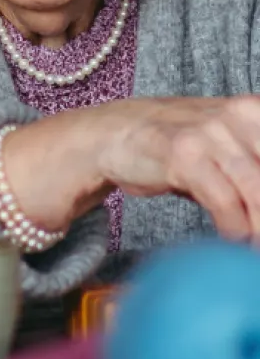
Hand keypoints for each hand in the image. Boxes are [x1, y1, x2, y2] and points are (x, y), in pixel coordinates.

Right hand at [3, 97, 259, 242]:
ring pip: (258, 193)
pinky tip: (233, 237)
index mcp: (255, 111)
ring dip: (259, 229)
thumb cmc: (178, 144)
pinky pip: (225, 201)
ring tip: (253, 247)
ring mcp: (210, 132)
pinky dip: (235, 228)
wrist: (114, 133)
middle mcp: (239, 116)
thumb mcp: (229, 146)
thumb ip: (255, 170)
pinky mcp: (184, 153)